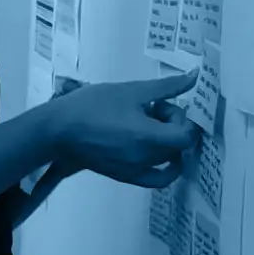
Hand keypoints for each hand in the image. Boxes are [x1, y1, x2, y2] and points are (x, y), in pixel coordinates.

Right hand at [44, 70, 198, 188]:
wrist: (57, 130)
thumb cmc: (93, 105)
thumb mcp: (132, 90)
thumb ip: (167, 86)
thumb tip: (196, 76)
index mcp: (147, 138)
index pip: (186, 137)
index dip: (185, 120)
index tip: (167, 105)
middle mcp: (144, 159)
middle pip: (178, 147)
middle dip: (174, 125)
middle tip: (153, 108)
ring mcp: (134, 171)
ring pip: (167, 160)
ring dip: (167, 142)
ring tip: (148, 124)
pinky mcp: (123, 176)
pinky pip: (153, 178)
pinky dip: (163, 167)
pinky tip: (152, 148)